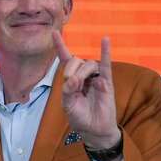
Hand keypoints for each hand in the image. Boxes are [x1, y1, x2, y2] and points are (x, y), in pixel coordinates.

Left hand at [55, 31, 119, 149]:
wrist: (93, 128)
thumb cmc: (79, 116)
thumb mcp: (67, 105)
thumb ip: (67, 91)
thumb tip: (75, 79)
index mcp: (70, 79)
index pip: (65, 59)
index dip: (60, 46)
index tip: (54, 32)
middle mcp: (83, 75)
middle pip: (76, 61)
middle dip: (71, 70)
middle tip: (72, 84)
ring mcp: (95, 78)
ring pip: (88, 64)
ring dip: (83, 73)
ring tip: (82, 86)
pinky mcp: (107, 82)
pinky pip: (106, 65)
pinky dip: (106, 52)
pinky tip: (105, 40)